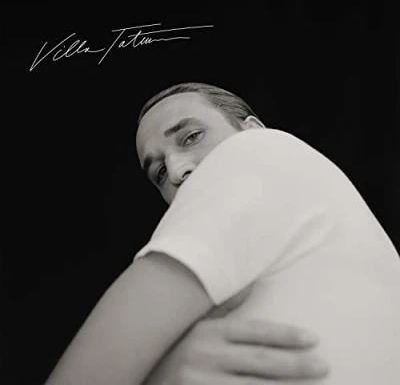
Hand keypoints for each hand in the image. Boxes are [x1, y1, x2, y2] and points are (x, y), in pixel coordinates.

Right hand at [143, 317, 329, 384]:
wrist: (135, 376)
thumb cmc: (171, 347)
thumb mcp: (193, 324)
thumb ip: (221, 308)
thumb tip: (251, 287)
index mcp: (206, 333)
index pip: (253, 331)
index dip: (284, 335)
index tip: (312, 338)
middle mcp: (205, 357)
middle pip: (260, 361)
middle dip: (295, 364)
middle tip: (323, 365)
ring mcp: (201, 384)